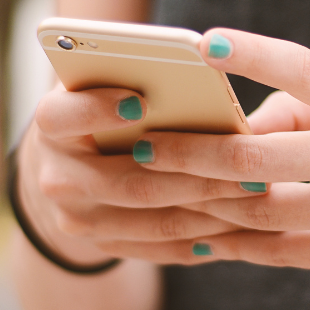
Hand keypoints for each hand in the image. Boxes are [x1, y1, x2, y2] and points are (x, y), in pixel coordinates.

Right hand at [17, 84, 266, 264]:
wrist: (64, 163)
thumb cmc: (102, 102)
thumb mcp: (102, 79)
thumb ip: (131, 70)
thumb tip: (198, 61)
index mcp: (51, 124)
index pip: (63, 116)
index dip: (99, 110)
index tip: (143, 101)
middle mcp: (56, 177)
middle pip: (130, 182)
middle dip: (195, 174)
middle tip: (249, 164)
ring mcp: (77, 219)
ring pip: (154, 221)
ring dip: (211, 210)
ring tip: (258, 192)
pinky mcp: (102, 245)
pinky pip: (160, 248)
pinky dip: (203, 237)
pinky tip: (242, 224)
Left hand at [97, 29, 309, 271]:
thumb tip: (239, 129)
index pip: (308, 70)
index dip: (255, 55)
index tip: (206, 42)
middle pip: (260, 159)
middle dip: (190, 152)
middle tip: (138, 144)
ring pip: (261, 212)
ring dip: (200, 201)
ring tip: (153, 188)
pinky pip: (283, 252)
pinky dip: (237, 244)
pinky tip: (198, 234)